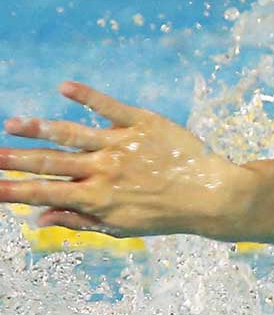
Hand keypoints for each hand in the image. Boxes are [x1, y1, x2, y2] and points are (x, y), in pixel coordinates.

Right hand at [0, 82, 252, 238]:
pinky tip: (64, 87)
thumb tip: (38, 218)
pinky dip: (87, 96)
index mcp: (97, 198)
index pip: (44, 193)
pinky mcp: (143, 124)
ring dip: (39, 128)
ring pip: (72, 133)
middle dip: (15, 159)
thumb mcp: (121, 227)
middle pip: (50, 162)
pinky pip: (110, 107)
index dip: (12, 190)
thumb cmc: (165, 214)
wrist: (213, 196)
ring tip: (13, 124)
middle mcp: (105, 170)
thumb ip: (79, 221)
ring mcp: (122, 145)